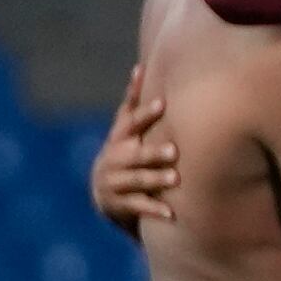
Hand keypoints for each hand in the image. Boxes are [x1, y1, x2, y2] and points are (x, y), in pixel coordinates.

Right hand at [90, 67, 179, 228]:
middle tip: (174, 151)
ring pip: (136, 180)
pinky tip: (171, 213)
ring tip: (176, 178)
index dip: (145, 113)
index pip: (131, 123)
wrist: (104, 191)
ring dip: (155, 179)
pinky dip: (154, 209)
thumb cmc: (124, 150)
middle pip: (134, 154)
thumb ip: (133, 101)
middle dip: (153, 152)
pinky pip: (137, 207)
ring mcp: (115, 182)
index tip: (162, 104)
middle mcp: (114, 158)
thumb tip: (140, 66)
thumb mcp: (124, 128)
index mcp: (119, 137)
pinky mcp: (119, 204)